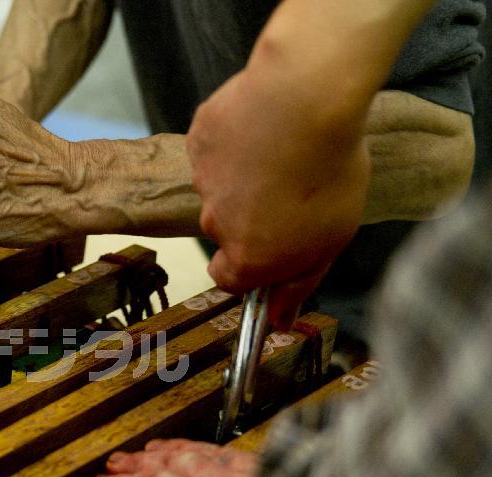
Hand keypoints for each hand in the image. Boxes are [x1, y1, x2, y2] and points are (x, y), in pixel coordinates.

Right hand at [187, 63, 370, 327]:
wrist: (304, 100)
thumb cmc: (327, 174)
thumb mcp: (330, 241)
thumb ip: (299, 284)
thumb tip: (278, 322)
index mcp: (246, 257)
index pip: (228, 278)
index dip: (248, 265)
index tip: (269, 247)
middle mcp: (215, 224)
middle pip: (225, 229)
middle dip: (249, 214)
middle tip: (290, 188)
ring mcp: (202, 180)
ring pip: (220, 185)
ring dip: (244, 174)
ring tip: (285, 149)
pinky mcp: (199, 139)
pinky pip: (214, 146)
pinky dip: (235, 140)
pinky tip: (265, 126)